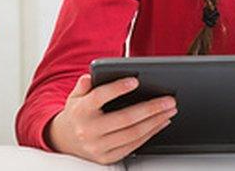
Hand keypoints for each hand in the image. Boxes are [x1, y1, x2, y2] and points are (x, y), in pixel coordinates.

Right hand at [46, 74, 176, 164]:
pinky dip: (150, 133)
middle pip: (125, 119)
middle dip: (151, 108)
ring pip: (133, 134)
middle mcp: (89, 130)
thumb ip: (83, 85)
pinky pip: (134, 145)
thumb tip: (89, 77)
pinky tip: (160, 123)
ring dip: (156, 121)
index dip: (118, 89)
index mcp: (80, 111)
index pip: (100, 97)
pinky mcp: (108, 157)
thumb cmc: (77, 113)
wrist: (65, 140)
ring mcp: (99, 147)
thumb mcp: (75, 96)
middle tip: (168, 100)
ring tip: (169, 110)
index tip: (135, 81)